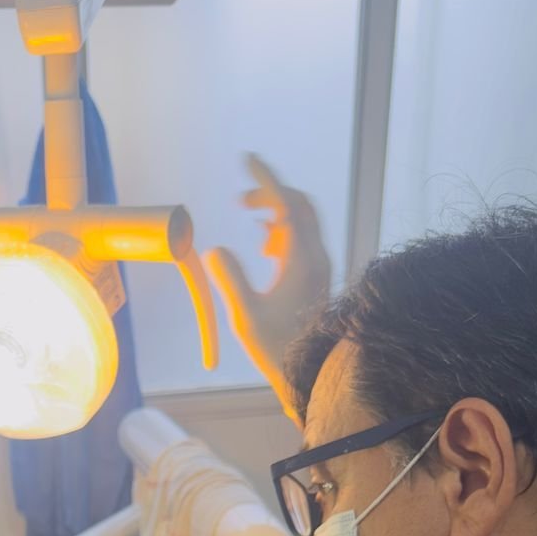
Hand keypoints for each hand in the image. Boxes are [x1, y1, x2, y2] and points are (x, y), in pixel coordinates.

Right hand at [204, 155, 330, 419]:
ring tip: (253, 224)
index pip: (287, 204)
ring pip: (305, 221)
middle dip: (271, 194)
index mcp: (301, 260)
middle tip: (242, 200)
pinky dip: (285, 231)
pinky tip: (267, 248)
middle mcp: (317, 257)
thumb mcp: (245, 316)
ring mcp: (321, 266)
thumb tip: (215, 249)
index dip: (267, 179)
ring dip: (278, 214)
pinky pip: (306, 238)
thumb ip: (230, 278)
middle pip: (300, 205)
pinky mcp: (319, 277)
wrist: (310, 375)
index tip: (248, 160)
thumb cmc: (278, 350)